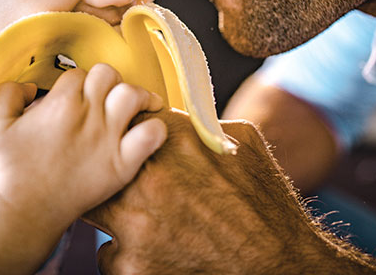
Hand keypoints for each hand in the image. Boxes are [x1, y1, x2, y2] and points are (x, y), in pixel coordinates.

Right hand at [0, 64, 167, 225]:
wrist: (24, 211)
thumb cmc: (9, 169)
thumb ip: (9, 93)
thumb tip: (32, 86)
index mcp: (60, 103)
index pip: (78, 74)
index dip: (76, 84)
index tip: (74, 99)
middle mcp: (87, 116)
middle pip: (108, 75)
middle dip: (104, 82)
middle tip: (103, 99)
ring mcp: (107, 139)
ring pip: (133, 95)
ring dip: (136, 95)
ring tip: (135, 105)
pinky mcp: (122, 164)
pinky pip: (151, 134)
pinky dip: (155, 128)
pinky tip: (148, 130)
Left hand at [85, 109, 375, 274]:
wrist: (279, 266)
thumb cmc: (266, 206)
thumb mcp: (243, 143)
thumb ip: (201, 123)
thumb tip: (175, 115)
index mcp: (172, 142)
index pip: (126, 122)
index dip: (129, 135)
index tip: (135, 145)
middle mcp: (147, 180)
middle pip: (103, 164)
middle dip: (114, 173)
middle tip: (136, 186)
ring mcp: (134, 226)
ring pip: (97, 208)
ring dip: (115, 212)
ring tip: (145, 221)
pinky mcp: (130, 266)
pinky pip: (108, 253)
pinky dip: (127, 254)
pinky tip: (155, 253)